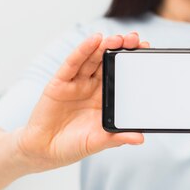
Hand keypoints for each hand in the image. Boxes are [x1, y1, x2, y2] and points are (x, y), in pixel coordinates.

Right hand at [16, 32, 148, 170]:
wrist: (43, 151)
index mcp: (105, 98)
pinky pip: (73, 63)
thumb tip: (140, 138)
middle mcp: (92, 86)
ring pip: (92, 59)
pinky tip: (94, 40)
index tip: (146, 49)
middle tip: (134, 39)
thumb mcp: (98, 141)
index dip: (132, 61)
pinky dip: (83, 50)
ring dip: (104, 46)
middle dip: (121, 49)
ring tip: (117, 38)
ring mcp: (76, 82)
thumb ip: (117, 138)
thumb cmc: (72, 145)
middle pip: (108, 62)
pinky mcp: (60, 82)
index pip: (122, 74)